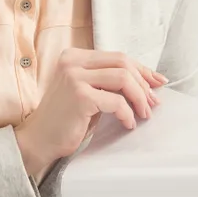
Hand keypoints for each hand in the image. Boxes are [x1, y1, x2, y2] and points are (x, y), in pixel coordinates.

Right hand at [13, 48, 168, 179]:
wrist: (38, 140)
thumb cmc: (67, 119)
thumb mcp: (88, 91)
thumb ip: (109, 81)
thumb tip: (148, 82)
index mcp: (75, 56)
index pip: (118, 57)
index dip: (142, 69)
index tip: (158, 82)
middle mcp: (73, 61)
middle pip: (123, 63)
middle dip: (144, 83)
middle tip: (154, 102)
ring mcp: (74, 77)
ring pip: (123, 78)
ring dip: (140, 97)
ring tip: (144, 114)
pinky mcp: (80, 96)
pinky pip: (116, 101)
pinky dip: (127, 113)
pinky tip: (128, 123)